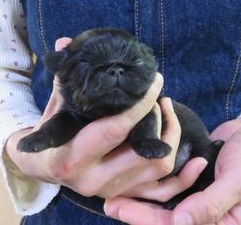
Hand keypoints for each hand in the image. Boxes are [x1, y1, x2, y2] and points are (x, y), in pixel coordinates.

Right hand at [5, 38, 189, 198]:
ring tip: (168, 112)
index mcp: (73, 158)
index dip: (140, 104)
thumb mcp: (54, 105)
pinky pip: (163, 192)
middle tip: (160, 98)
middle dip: (160, 119)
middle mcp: (94, 181)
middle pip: (143, 152)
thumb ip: (63, 77)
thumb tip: (65, 43)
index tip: (156, 80)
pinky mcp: (126, 196)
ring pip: (158, 169)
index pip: (115, 130)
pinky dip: (183, 178)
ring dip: (171, 137)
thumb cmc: (51, 131)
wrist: (44, 165)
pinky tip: (197, 160)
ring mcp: (112, 192)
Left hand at [104, 113, 240, 224]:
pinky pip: (173, 191)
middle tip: (111, 202)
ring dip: (144, 201)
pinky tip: (135, 180)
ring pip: (168, 207)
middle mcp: (213, 218)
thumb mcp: (239, 180)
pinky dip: (156, 187)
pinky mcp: (196, 184)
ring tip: (115, 194)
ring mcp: (202, 200)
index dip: (152, 221)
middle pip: (171, 221)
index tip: (124, 211)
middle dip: (141, 213)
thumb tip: (180, 223)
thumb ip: (211, 204)